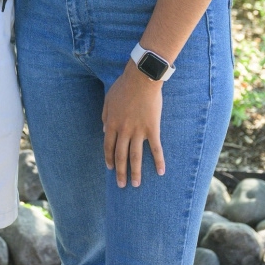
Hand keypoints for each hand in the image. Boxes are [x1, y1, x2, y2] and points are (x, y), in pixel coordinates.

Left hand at [102, 64, 165, 187]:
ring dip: (135, 172)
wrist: (141, 79)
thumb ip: (105, 116)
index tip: (110, 169)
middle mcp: (123, 130)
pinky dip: (158, 161)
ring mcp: (138, 131)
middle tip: (121, 185)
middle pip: (120, 155)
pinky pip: (156, 149)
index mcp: (111, 123)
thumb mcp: (108, 100)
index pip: (108, 146)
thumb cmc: (123, 87)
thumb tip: (104, 129)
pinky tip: (161, 172)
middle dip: (120, 172)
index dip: (109, 159)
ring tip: (136, 185)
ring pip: (136, 156)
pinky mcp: (152, 129)